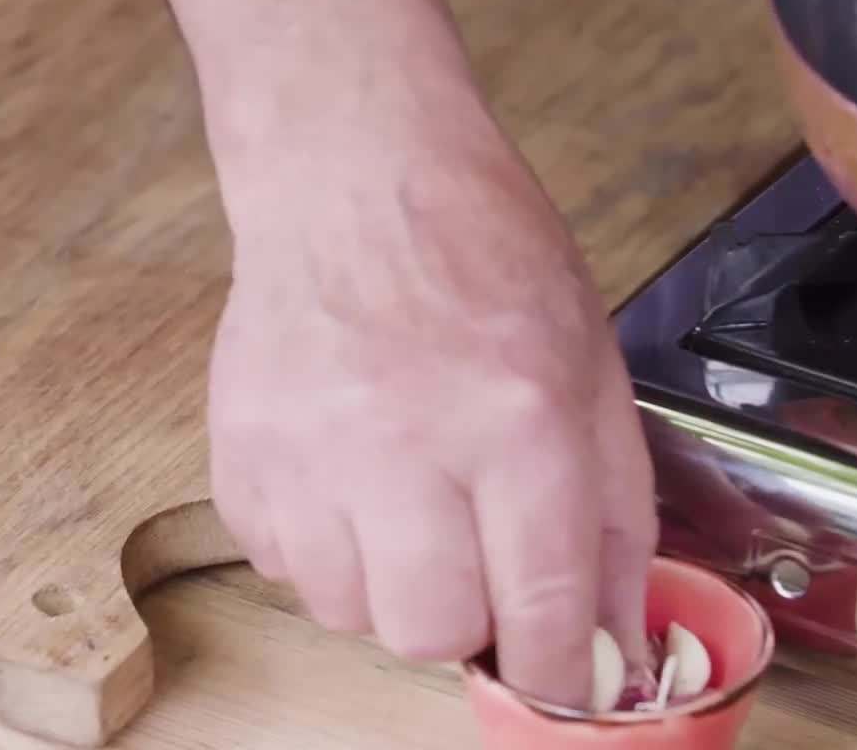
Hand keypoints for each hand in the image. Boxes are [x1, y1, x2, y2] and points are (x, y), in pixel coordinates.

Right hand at [206, 128, 658, 708]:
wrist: (353, 176)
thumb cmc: (479, 254)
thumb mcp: (591, 369)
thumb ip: (612, 517)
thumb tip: (615, 645)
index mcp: (517, 421)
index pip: (542, 612)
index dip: (562, 673)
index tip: (565, 679)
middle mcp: (404, 446)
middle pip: (429, 635)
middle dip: (466, 622)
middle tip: (475, 562)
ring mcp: (306, 451)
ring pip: (348, 613)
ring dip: (388, 585)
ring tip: (403, 503)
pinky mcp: (240, 450)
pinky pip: (279, 565)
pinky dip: (321, 546)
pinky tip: (346, 477)